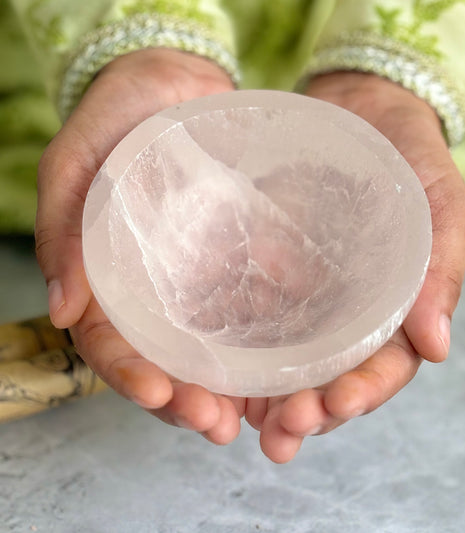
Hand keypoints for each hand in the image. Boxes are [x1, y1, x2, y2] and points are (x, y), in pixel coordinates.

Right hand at [36, 49, 245, 443]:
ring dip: (231, 388)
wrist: (175, 86)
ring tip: (257, 416)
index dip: (131, 374)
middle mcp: (157, 290)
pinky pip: (251, 309)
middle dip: (188, 398)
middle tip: (217, 424)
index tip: (160, 395)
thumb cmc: (118, 117)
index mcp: (110, 278)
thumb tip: (62, 308)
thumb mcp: (77, 161)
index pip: (113, 342)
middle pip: (166, 360)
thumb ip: (63, 225)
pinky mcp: (238, 262)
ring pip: (211, 349)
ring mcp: (200, 280)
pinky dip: (266, 343)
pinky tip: (287, 365)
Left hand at [245, 72, 464, 462]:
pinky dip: (232, 348)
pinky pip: (247, 316)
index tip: (335, 406)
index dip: (361, 392)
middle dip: (305, 410)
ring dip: (263, 398)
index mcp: (393, 307)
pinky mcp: (266, 272)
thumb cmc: (409, 156)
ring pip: (284, 361)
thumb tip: (438, 347)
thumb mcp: (438, 203)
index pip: (381, 366)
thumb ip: (441, 269)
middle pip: (327, 377)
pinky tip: (212, 370)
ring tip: (238, 423)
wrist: (359, 111)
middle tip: (280, 433)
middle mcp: (344, 313)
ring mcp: (303, 296)